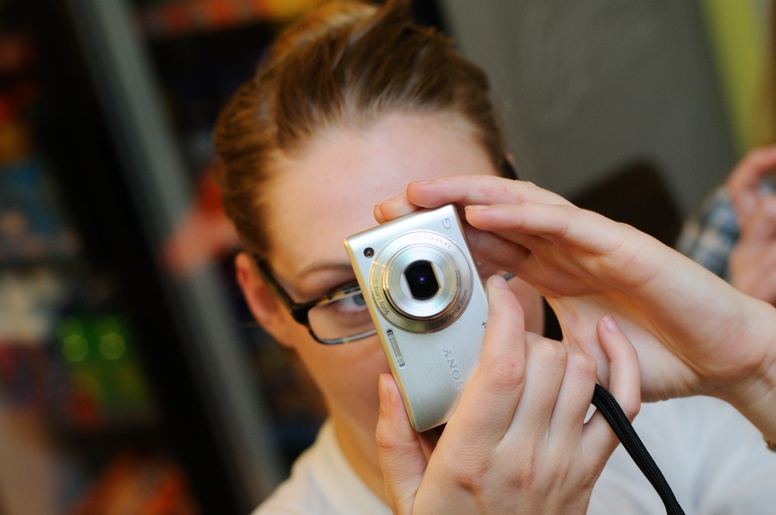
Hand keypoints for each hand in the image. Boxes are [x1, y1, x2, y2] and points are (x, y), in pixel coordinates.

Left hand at [375, 176, 775, 418]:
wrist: (720, 359)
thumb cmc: (653, 355)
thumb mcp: (572, 353)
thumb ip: (533, 344)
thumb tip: (485, 354)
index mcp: (550, 273)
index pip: (488, 248)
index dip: (442, 239)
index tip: (398, 241)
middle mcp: (564, 250)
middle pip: (492, 219)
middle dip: (441, 209)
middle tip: (391, 205)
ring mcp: (589, 243)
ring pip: (520, 207)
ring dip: (468, 196)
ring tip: (423, 193)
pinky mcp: (618, 244)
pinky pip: (562, 222)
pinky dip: (520, 213)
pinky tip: (480, 211)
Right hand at [375, 275, 639, 514]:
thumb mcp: (406, 493)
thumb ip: (393, 436)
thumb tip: (389, 383)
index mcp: (473, 454)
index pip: (503, 367)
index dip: (504, 317)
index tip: (496, 292)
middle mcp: (525, 454)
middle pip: (546, 359)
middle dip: (526, 329)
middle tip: (504, 332)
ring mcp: (565, 461)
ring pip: (581, 372)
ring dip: (560, 346)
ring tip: (536, 346)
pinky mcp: (590, 468)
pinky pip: (621, 405)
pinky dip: (622, 367)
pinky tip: (606, 340)